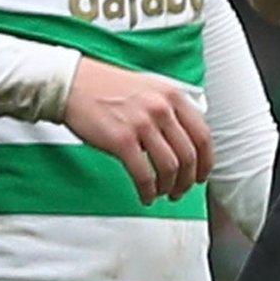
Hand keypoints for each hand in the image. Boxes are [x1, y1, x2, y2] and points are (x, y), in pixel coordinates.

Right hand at [62, 58, 213, 203]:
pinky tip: (145, 196)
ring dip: (169, 187)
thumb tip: (186, 140)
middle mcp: (162, 109)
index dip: (206, 162)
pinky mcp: (121, 140)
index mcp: (174, 96)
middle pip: (189, 156)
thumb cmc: (109, 88)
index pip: (203, 136)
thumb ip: (171, 109)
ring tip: (163, 194)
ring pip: (170, 167)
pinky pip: (143, 174)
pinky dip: (148, 191)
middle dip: (188, 180)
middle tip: (182, 190)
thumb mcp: (151, 88)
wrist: (73, 84)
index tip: (202, 175)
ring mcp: (143, 124)